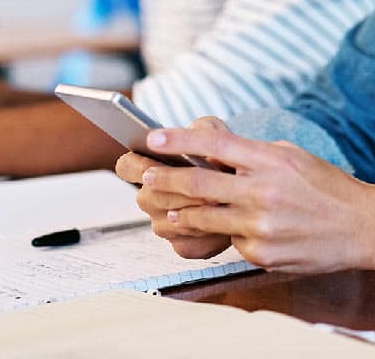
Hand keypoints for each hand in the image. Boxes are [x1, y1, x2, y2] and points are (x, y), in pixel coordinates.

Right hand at [115, 117, 233, 259]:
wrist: (247, 188)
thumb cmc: (224, 157)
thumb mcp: (217, 134)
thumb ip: (204, 129)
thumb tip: (194, 135)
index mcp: (149, 167)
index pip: (126, 167)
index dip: (137, 167)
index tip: (155, 166)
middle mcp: (150, 197)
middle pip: (148, 198)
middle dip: (175, 192)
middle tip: (202, 188)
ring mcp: (163, 223)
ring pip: (165, 225)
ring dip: (191, 215)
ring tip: (216, 203)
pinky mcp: (183, 245)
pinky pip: (184, 246)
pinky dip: (203, 238)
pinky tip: (219, 227)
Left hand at [118, 119, 374, 273]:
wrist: (361, 226)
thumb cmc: (325, 186)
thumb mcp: (290, 157)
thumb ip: (251, 156)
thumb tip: (210, 154)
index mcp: (270, 161)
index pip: (215, 144)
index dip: (180, 140)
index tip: (154, 137)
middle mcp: (263, 193)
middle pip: (199, 185)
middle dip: (167, 180)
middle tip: (147, 176)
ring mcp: (261, 227)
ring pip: (205, 219)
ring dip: (179, 213)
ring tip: (165, 209)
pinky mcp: (262, 254)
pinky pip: (229, 242)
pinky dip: (223, 235)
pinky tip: (222, 230)